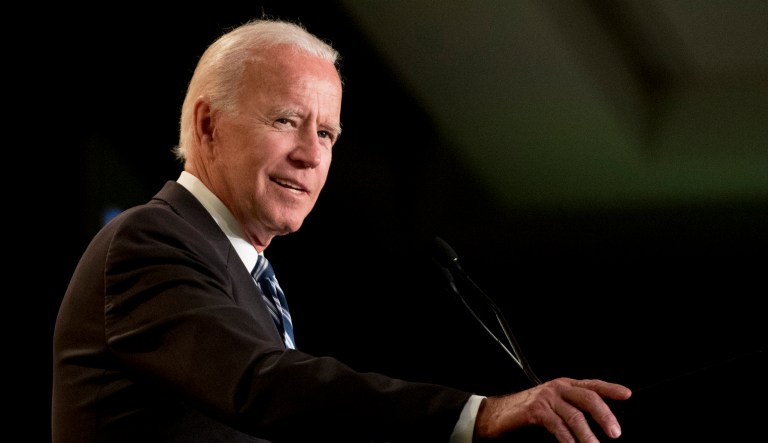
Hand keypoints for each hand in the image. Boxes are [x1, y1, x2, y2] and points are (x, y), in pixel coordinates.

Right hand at [473, 377, 631, 442]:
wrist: (495, 415)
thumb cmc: (524, 412)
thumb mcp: (552, 407)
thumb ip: (572, 410)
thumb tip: (597, 425)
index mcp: (564, 385)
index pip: (592, 384)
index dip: (610, 388)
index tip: (627, 395)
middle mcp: (557, 388)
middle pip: (588, 397)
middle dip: (605, 415)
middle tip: (615, 433)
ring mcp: (546, 398)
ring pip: (575, 416)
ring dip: (588, 436)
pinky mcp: (535, 411)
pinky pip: (558, 427)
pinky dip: (568, 441)